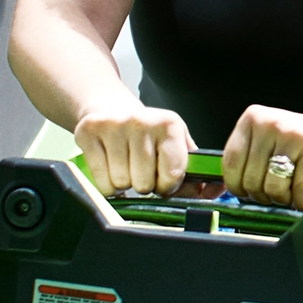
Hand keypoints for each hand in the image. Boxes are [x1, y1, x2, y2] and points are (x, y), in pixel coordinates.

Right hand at [74, 101, 195, 198]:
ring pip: (121, 184)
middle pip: (144, 183)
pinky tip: (111, 168)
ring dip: (124, 185)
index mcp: (170, 124)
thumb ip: (193, 171)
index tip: (164, 180)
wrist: (111, 110)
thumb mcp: (175, 145)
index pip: (173, 174)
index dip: (169, 186)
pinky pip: (100, 182)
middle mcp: (142, 121)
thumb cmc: (148, 135)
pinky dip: (106, 185)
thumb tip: (213, 193)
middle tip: (141, 171)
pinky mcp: (89, 132)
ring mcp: (114, 125)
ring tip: (126, 167)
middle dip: (144, 185)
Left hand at [221, 105, 302, 209]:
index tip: (249, 192)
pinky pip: (300, 190)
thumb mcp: (269, 141)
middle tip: (278, 191)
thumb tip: (222, 190)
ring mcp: (297, 135)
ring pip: (274, 188)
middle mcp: (273, 122)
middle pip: (252, 180)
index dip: (238, 187)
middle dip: (264, 196)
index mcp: (254, 118)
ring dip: (284, 199)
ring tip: (293, 190)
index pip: (230, 164)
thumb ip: (246, 158)